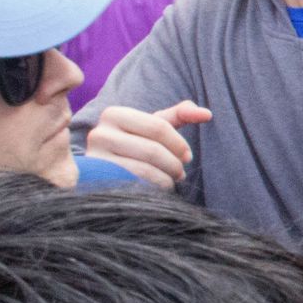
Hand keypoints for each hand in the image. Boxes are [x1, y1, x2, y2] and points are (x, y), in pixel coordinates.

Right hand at [83, 101, 210, 188]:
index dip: (179, 144)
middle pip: (152, 150)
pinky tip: (159, 189)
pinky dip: (154, 188)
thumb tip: (208, 114)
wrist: (105, 171)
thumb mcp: (155, 126)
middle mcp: (98, 134)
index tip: (187, 156)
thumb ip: (181, 114)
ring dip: (166, 178)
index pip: (158, 127)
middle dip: (174, 164)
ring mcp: (95, 159)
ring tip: (172, 180)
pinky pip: (134, 186)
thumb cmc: (137, 144)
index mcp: (113, 114)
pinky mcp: (97, 181)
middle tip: (181, 173)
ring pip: (144, 169)